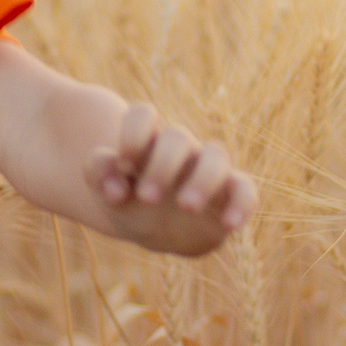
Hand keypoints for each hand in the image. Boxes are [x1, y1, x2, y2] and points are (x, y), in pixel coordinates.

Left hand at [85, 102, 256, 256]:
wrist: (157, 230)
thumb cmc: (130, 202)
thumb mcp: (107, 191)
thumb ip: (99, 175)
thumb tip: (115, 188)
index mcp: (146, 142)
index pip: (143, 115)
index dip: (133, 134)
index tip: (123, 165)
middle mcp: (180, 151)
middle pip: (178, 137)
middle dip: (162, 166)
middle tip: (146, 198)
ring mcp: (206, 170)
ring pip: (217, 155)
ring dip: (203, 179)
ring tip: (186, 206)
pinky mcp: (229, 195)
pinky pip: (245, 190)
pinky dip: (241, 205)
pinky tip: (229, 226)